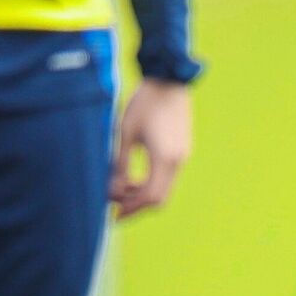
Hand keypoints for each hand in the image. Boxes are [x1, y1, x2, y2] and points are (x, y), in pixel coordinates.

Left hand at [111, 80, 191, 219]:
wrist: (169, 81)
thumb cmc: (144, 104)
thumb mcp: (125, 133)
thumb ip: (121, 164)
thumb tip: (113, 190)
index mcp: (164, 158)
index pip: (150, 196)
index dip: (132, 208)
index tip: (116, 214)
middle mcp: (177, 161)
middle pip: (160, 198)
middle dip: (138, 206)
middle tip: (117, 207)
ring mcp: (182, 156)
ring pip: (165, 189)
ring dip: (144, 194)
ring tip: (122, 189)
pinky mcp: (182, 151)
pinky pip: (168, 177)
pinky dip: (152, 183)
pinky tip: (136, 177)